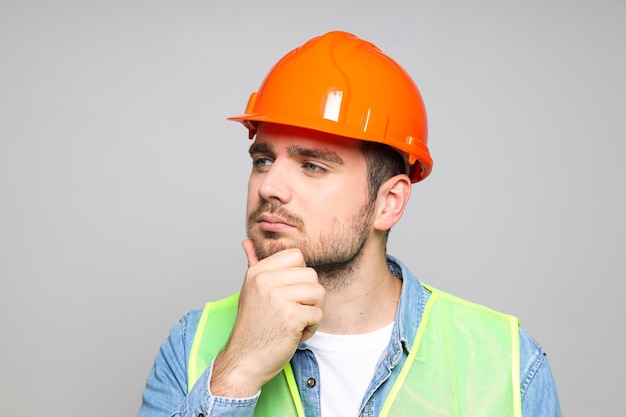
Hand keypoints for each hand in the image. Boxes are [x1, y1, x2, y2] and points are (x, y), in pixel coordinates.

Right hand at [210, 240, 324, 396]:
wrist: (244, 361)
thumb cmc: (252, 327)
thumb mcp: (249, 291)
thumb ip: (253, 264)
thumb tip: (247, 242)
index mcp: (258, 272)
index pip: (297, 255)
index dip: (300, 276)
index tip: (288, 294)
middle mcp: (265, 281)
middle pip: (311, 274)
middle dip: (310, 296)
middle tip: (294, 311)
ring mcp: (278, 297)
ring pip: (318, 292)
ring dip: (312, 311)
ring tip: (295, 322)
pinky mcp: (290, 316)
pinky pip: (318, 314)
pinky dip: (312, 328)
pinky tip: (295, 334)